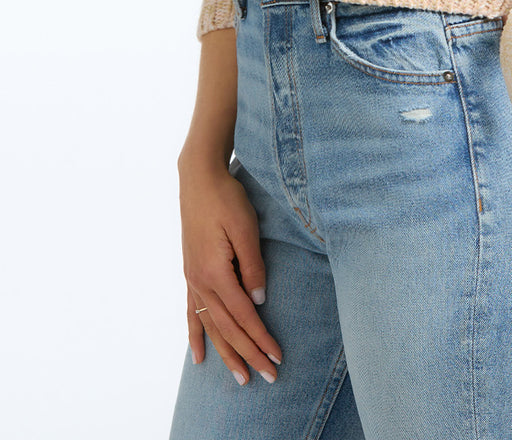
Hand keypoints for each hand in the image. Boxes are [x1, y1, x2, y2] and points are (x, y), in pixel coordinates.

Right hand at [178, 160, 282, 385]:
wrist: (199, 178)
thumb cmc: (227, 199)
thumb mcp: (246, 228)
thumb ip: (253, 266)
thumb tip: (259, 301)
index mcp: (215, 273)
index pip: (244, 316)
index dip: (261, 338)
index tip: (277, 357)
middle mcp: (200, 282)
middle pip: (227, 328)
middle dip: (248, 354)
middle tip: (267, 377)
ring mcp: (192, 279)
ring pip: (211, 326)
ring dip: (226, 353)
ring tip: (239, 377)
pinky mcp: (190, 273)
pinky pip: (192, 313)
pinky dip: (196, 336)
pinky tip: (198, 356)